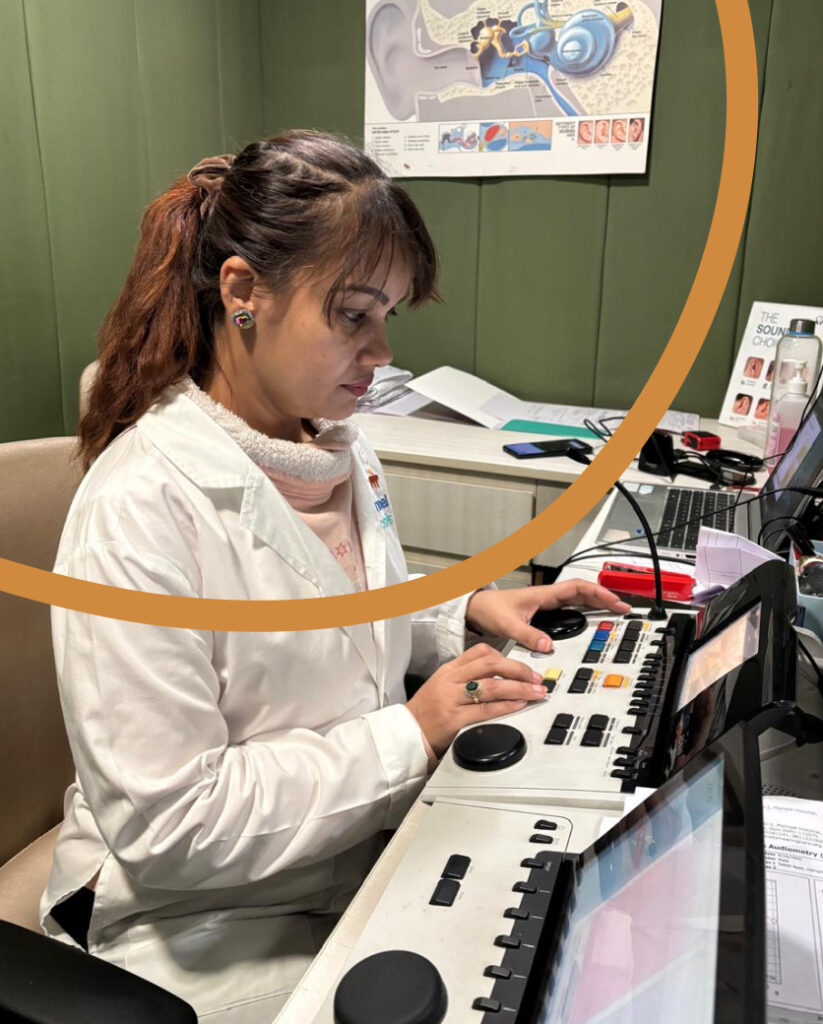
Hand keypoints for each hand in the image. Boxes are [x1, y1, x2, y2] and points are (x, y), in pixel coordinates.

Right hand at [407, 644, 546, 756]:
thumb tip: (499, 676)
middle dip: (519, 670)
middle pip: (490, 665)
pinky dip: (505, 706)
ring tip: (535, 692)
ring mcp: (451, 698)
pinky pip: (485, 709)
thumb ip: (466, 677)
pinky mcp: (453, 718)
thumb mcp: (442, 685)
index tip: (524, 665)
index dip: (507, 656)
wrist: (405, 733)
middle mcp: (450, 680)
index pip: (481, 652)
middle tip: (536, 678)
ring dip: (519, 688)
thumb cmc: (426, 711)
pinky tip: (518, 705)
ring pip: (491, 686)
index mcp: (449, 669)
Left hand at [466, 579, 630, 653]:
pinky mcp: (543, 613)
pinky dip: (584, 611)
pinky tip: (591, 619)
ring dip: (596, 603)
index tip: (614, 600)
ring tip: (613, 612)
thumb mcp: (508, 624)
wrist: (475, 609)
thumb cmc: (489, 609)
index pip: (577, 588)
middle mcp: (547, 598)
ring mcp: (546, 605)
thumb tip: (547, 646)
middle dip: (604, 598)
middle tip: (622, 608)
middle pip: (582, 593)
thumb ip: (527, 635)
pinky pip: (569, 609)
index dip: (597, 593)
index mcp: (543, 595)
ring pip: (577, 600)